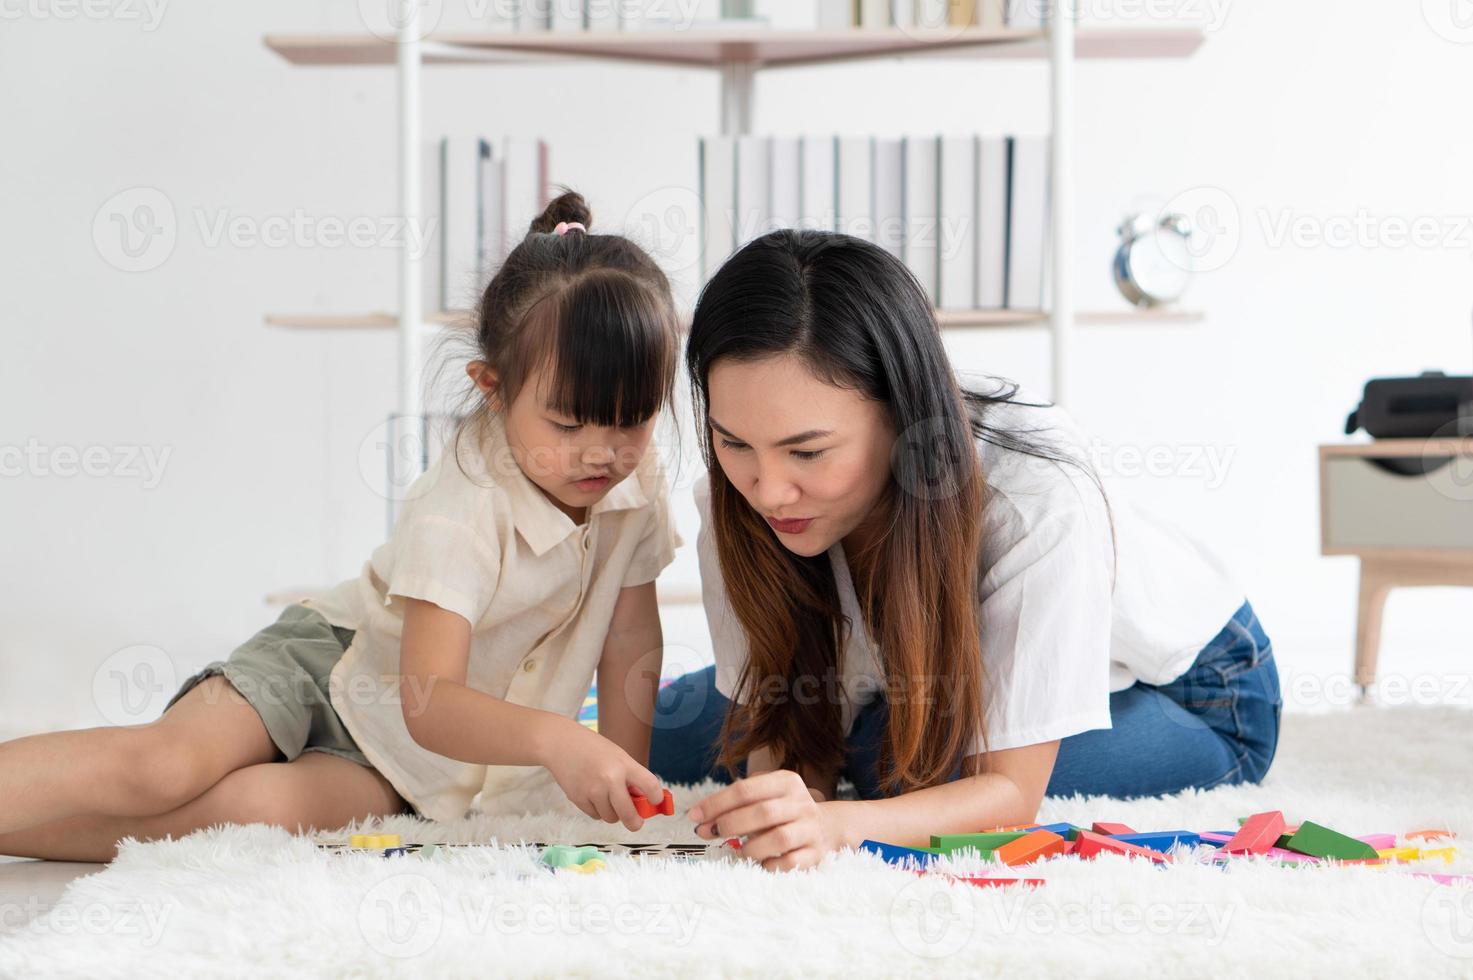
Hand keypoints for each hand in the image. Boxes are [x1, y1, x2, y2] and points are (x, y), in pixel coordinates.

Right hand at [543, 722, 664, 831]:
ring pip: (611, 818)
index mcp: (624, 764)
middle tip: (637, 823)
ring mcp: (593, 791)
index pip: (650, 786)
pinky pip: (595, 815)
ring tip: (607, 797)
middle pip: (629, 814)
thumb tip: (643, 802)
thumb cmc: (593, 748)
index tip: (657, 802)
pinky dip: (597, 810)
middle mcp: (610, 779)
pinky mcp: (578, 799)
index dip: (657, 798)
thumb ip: (630, 777)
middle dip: (635, 822)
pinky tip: (592, 794)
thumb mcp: (617, 755)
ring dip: (613, 813)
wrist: (560, 743)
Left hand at [687, 770, 850, 870]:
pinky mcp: (815, 853)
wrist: (825, 827)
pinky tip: (760, 863)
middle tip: (708, 833)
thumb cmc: (782, 810)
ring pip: (777, 839)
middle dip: (729, 824)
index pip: (745, 789)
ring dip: (750, 848)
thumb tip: (701, 819)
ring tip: (739, 850)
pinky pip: (788, 864)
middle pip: (761, 812)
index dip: (716, 803)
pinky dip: (769, 865)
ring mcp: (810, 828)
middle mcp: (801, 802)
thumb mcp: (765, 794)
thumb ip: (735, 803)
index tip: (694, 816)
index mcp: (786, 781)